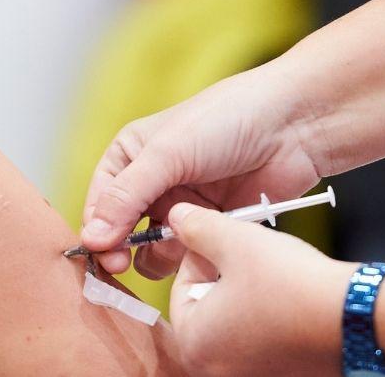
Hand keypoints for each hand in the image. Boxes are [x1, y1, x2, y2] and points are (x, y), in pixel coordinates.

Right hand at [80, 66, 321, 275]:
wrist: (292, 125)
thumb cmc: (226, 120)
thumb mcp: (168, 153)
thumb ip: (127, 196)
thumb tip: (91, 238)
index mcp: (131, 156)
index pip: (99, 202)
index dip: (97, 230)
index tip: (103, 254)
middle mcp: (152, 183)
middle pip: (122, 232)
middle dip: (122, 250)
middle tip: (123, 264)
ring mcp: (183, 206)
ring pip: (153, 251)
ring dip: (159, 256)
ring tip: (177, 246)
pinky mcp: (213, 226)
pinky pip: (190, 256)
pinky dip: (191, 259)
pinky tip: (203, 250)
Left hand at [167, 203, 351, 376]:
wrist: (357, 319)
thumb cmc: (293, 285)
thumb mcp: (236, 241)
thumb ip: (197, 228)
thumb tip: (177, 218)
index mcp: (194, 344)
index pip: (182, 289)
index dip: (204, 258)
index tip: (226, 245)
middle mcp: (215, 371)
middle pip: (207, 310)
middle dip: (225, 280)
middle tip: (251, 260)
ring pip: (236, 326)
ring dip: (248, 299)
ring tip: (275, 280)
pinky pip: (264, 344)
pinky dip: (272, 322)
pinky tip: (291, 304)